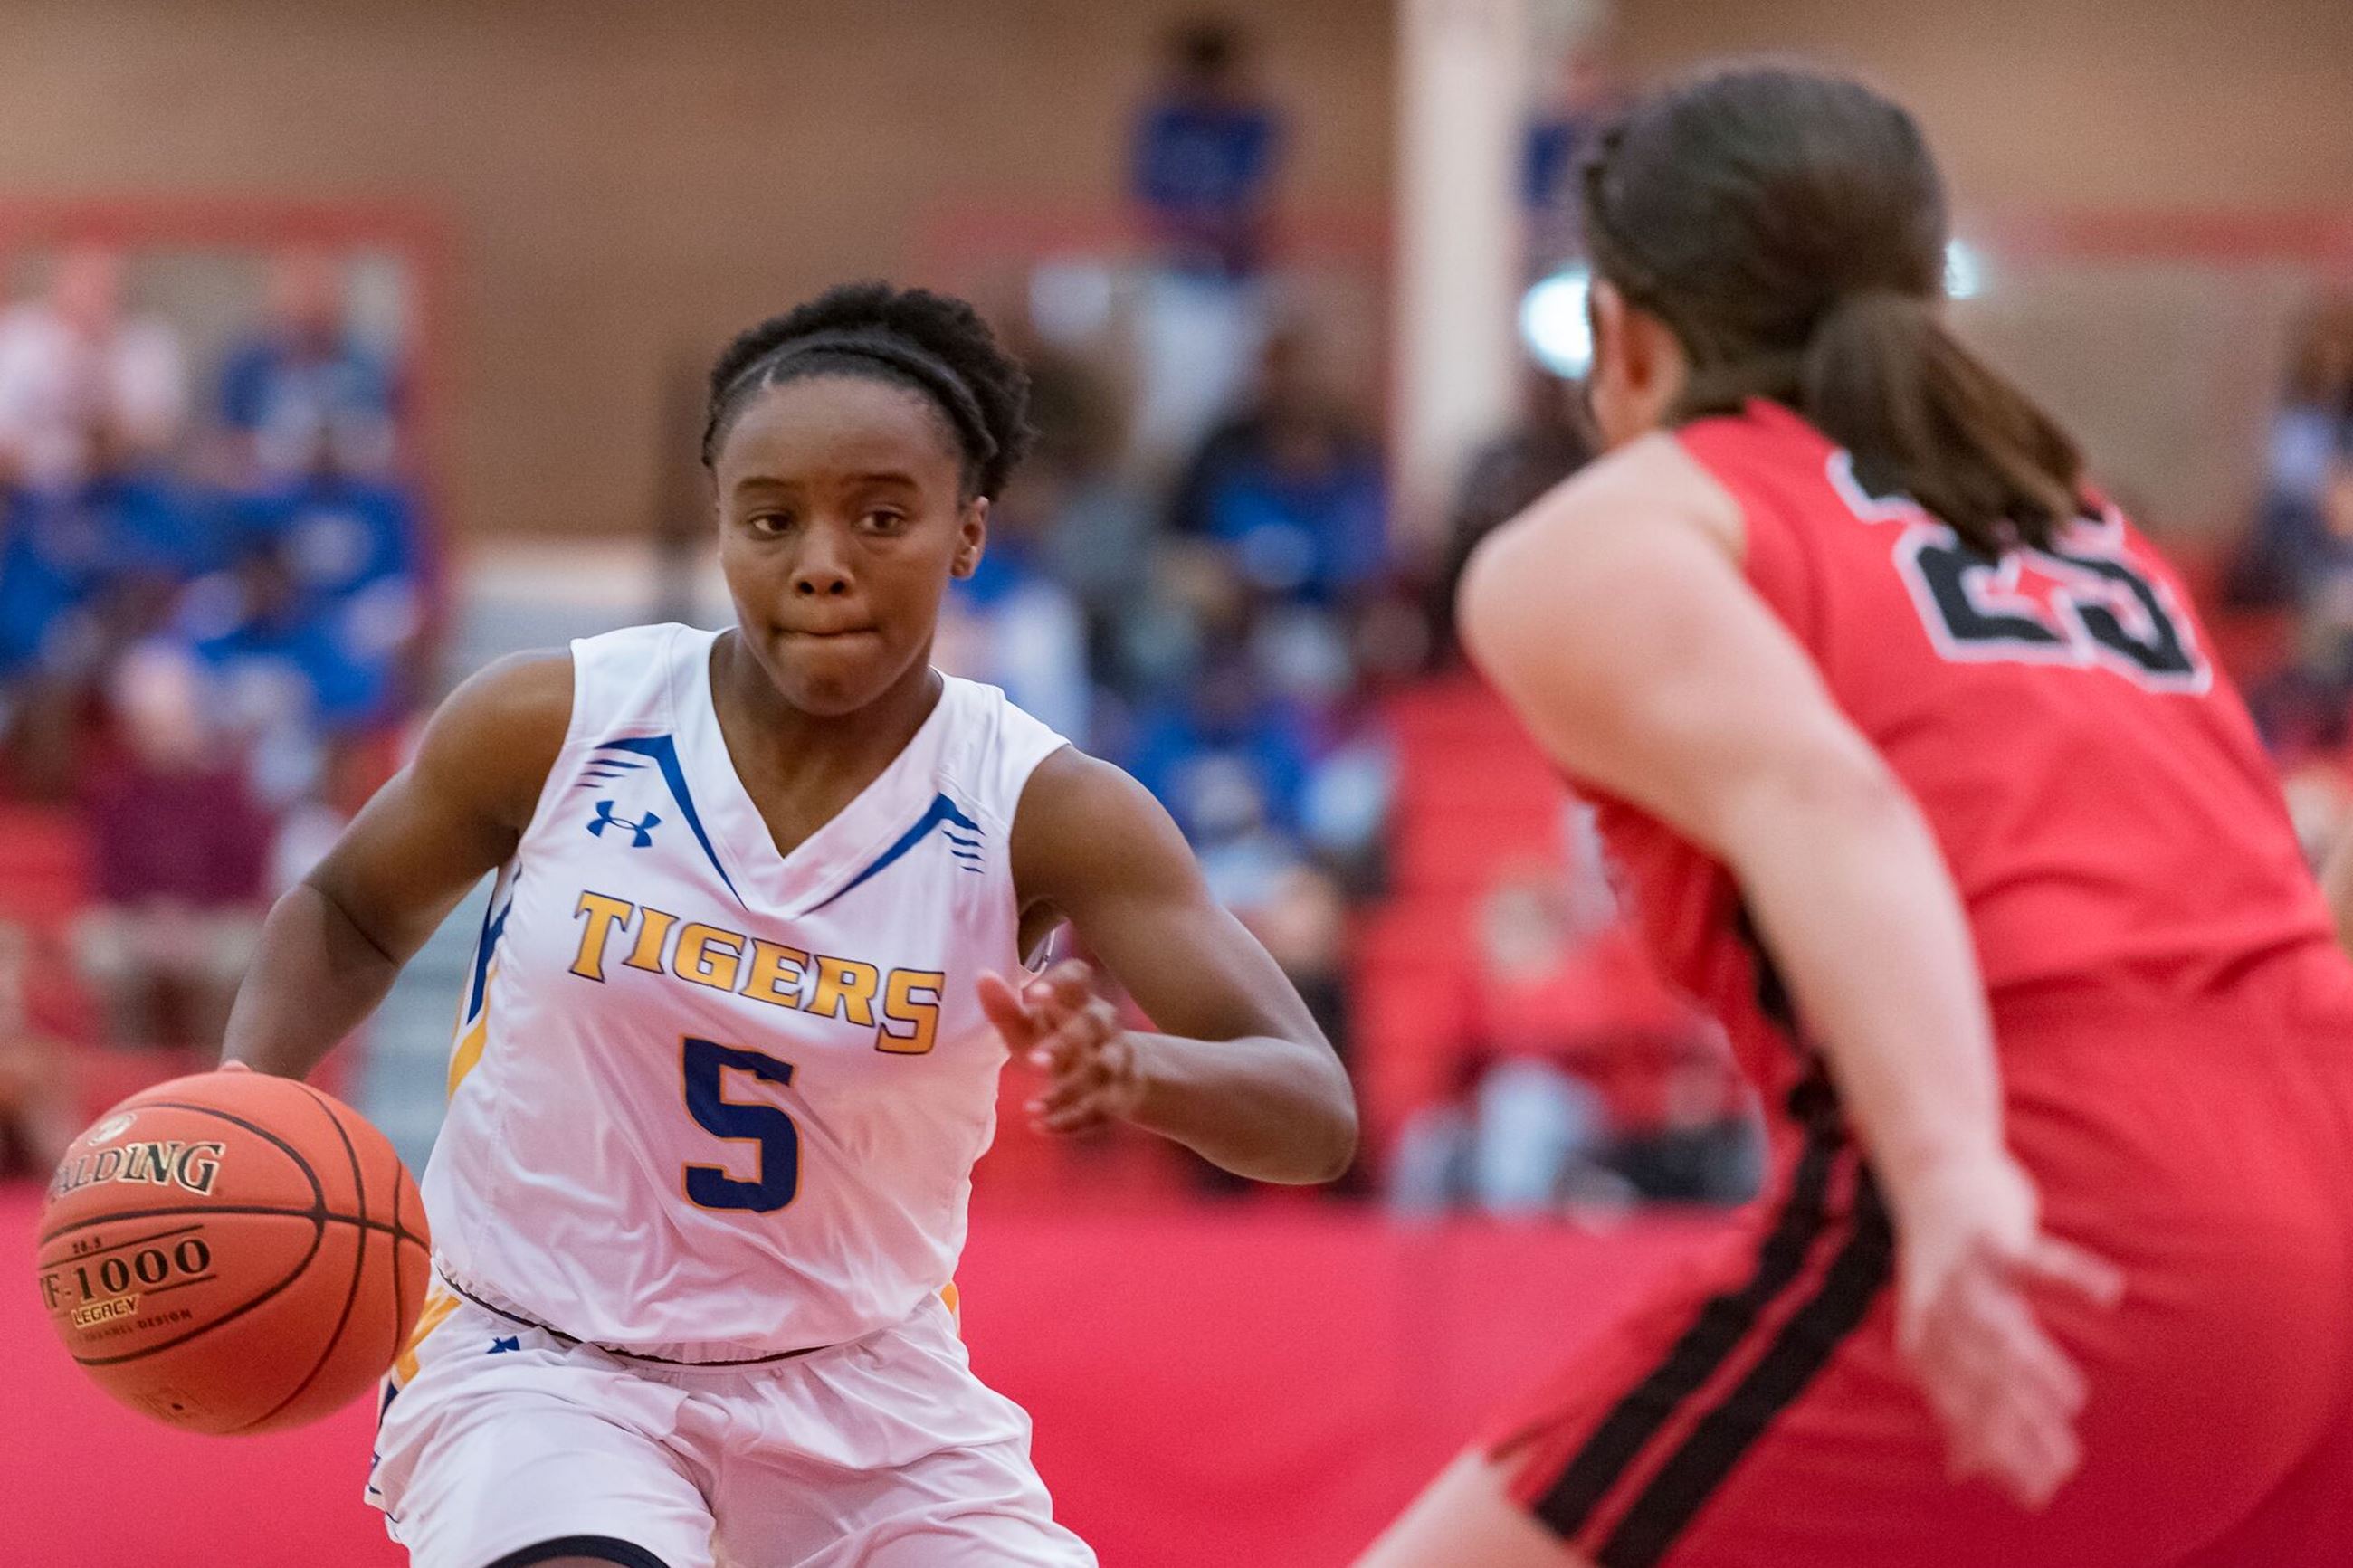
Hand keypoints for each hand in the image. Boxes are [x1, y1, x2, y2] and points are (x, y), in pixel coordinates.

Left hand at [977, 961, 1145, 1136]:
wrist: (1117, 1076)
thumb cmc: (1060, 1042)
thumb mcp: (1031, 1027)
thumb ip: (1006, 1008)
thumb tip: (982, 977)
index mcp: (1078, 1000)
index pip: (1079, 978)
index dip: (1062, 982)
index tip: (1035, 994)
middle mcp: (1103, 1024)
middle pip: (1094, 1024)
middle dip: (1065, 1043)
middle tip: (1033, 1062)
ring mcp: (1116, 1058)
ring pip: (1102, 1070)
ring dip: (1069, 1089)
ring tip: (1032, 1106)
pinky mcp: (1118, 1094)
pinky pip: (1100, 1108)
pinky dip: (1071, 1121)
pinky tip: (1040, 1126)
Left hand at [1891, 1150, 2123, 1510]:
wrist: (1932, 1170)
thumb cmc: (1950, 1270)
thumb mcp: (1947, 1334)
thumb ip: (1958, 1402)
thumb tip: (1962, 1473)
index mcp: (1929, 1340)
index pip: (1959, 1408)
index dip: (1996, 1451)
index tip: (2036, 1493)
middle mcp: (1939, 1311)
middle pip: (1977, 1377)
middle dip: (2017, 1424)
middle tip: (2061, 1465)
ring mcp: (1963, 1272)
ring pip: (1996, 1324)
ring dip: (2031, 1361)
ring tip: (2070, 1398)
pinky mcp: (1991, 1232)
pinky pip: (2036, 1256)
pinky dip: (2071, 1273)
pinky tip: (2109, 1293)